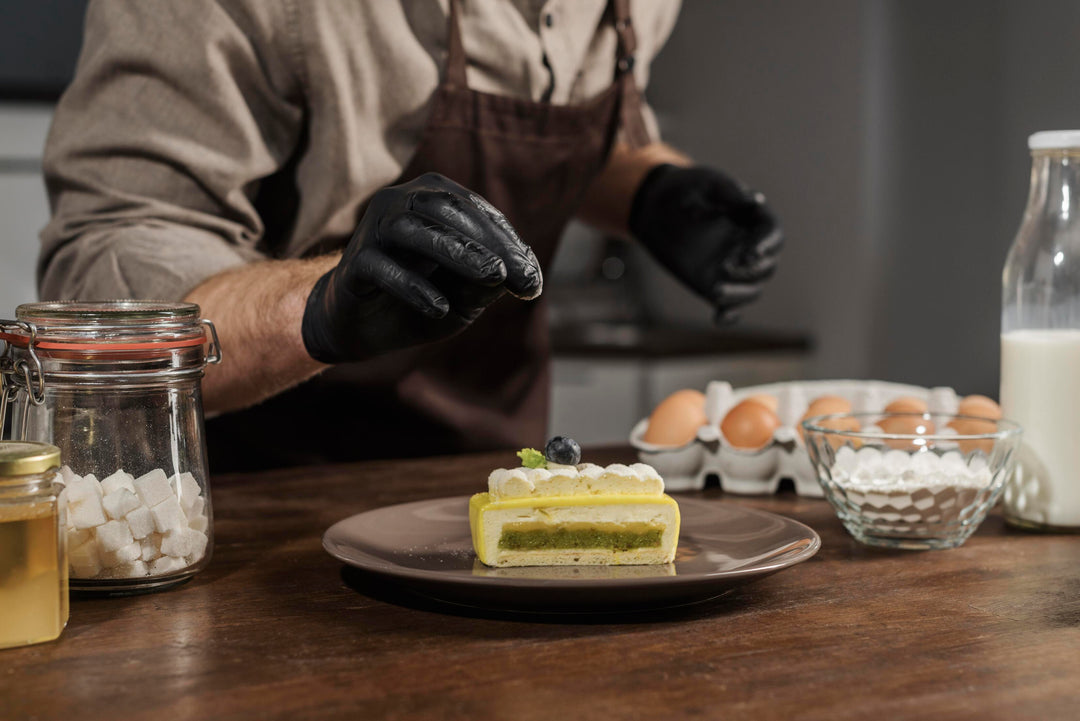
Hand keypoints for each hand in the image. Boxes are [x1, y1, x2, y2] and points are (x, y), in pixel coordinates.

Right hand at [301, 172, 542, 362]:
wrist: (364, 328)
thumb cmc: (421, 300)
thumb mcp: (464, 298)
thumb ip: (486, 284)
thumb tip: (518, 273)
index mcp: (433, 200)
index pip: (477, 213)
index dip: (509, 244)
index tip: (532, 280)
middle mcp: (401, 202)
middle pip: (448, 211)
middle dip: (488, 244)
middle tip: (516, 276)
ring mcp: (374, 229)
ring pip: (414, 230)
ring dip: (457, 252)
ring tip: (491, 278)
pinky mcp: (354, 262)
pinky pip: (382, 266)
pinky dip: (413, 285)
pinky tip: (439, 307)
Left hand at [629, 164, 781, 322]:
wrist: (657, 205)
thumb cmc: (685, 188)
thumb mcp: (705, 182)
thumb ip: (728, 191)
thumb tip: (754, 200)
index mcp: (754, 219)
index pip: (773, 235)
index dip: (765, 246)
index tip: (749, 254)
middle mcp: (749, 246)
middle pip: (766, 266)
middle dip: (751, 270)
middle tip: (727, 265)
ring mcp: (733, 267)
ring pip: (751, 289)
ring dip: (740, 293)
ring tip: (716, 289)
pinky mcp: (714, 282)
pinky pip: (729, 304)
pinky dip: (729, 314)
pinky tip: (719, 318)